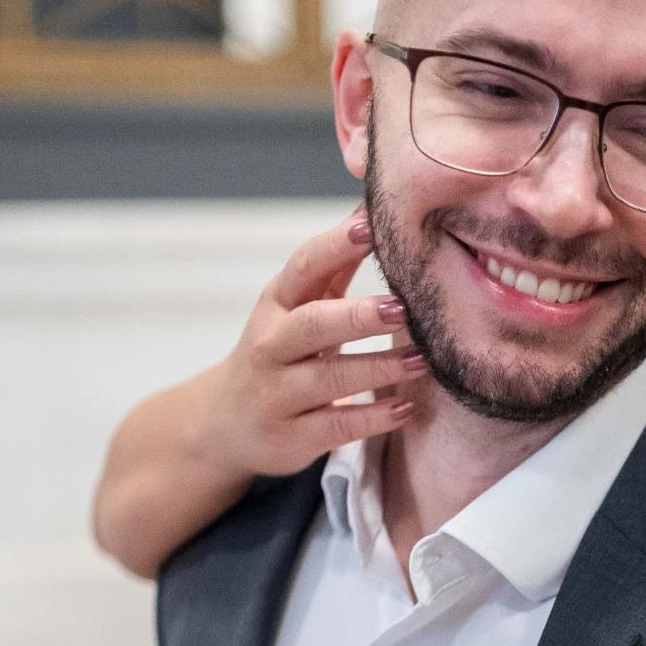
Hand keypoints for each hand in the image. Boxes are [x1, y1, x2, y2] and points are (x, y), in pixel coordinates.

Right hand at [192, 210, 430, 479]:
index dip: (334, 246)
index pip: (303, 268)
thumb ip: (332, 267)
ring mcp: (277, 394)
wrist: (222, 422)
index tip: (371, 227)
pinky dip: (373, 418)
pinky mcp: (291, 436)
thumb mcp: (295, 308)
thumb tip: (370, 209)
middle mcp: (270, 346)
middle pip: (312, 324)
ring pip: (329, 378)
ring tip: (423, 360)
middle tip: (402, 308)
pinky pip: (336, 425)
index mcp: (276, 306)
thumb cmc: (277, 353)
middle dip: (357, 316)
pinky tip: (406, 409)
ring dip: (379, 368)